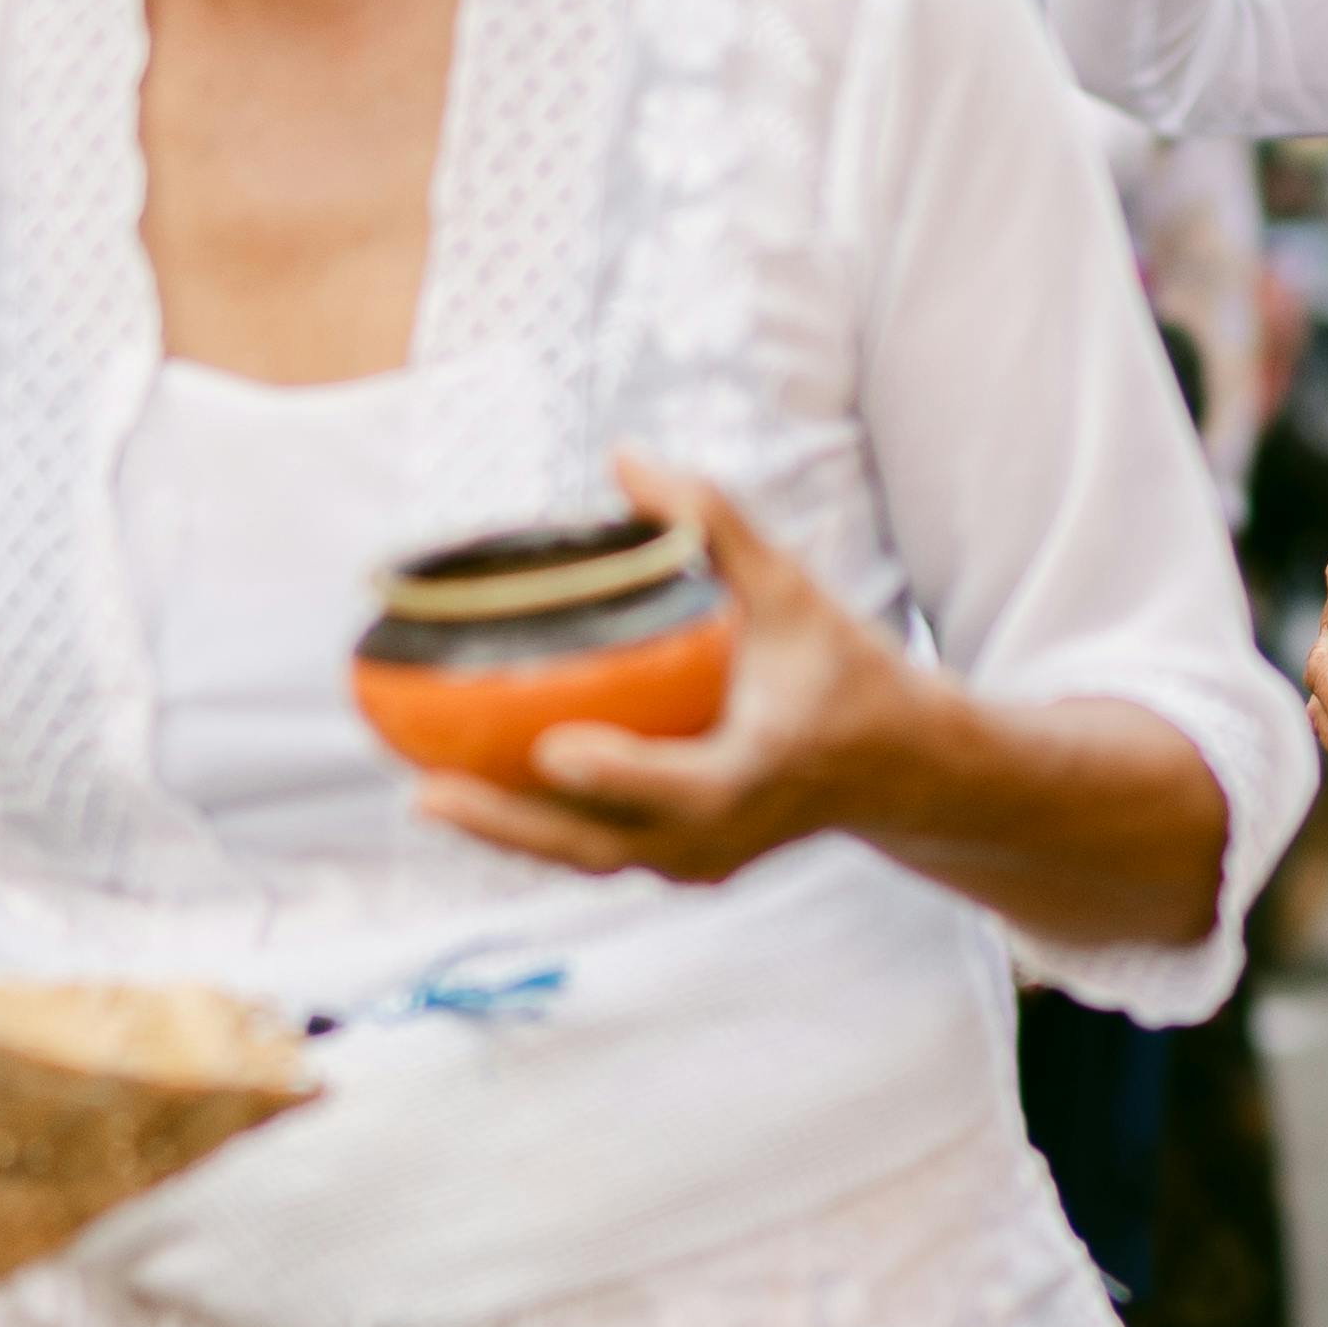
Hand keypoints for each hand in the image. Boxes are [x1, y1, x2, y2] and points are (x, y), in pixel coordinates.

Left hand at [416, 458, 908, 887]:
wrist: (901, 769)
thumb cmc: (844, 671)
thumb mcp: (795, 592)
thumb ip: (714, 526)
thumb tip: (623, 459)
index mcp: (762, 767)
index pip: (687, 784)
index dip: (620, 774)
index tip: (554, 750)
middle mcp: (726, 831)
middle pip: (606, 844)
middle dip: (513, 828)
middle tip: (427, 794)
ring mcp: (703, 861)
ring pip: (590, 859)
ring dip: (506, 835)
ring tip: (425, 797)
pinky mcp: (683, 867)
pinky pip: (598, 852)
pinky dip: (535, 831)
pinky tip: (468, 795)